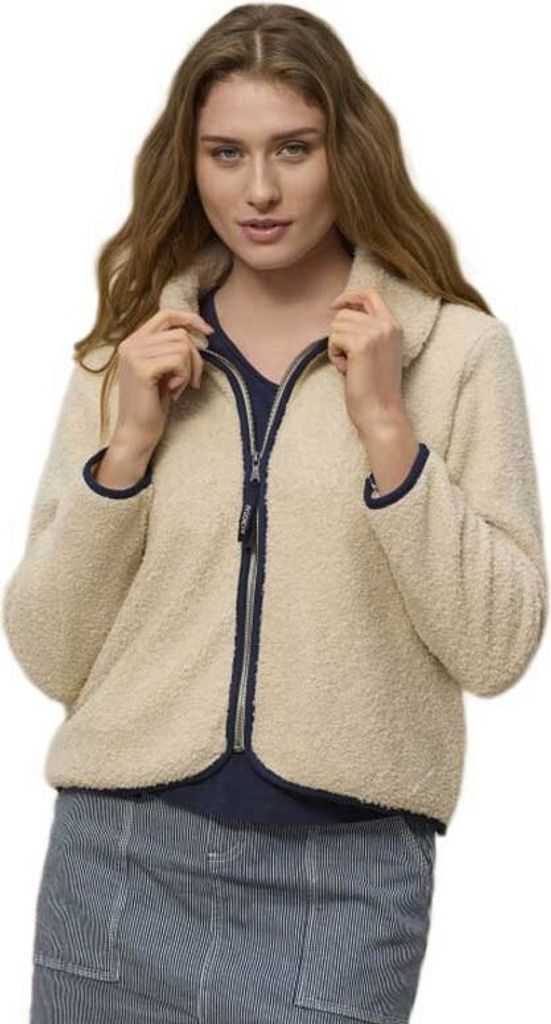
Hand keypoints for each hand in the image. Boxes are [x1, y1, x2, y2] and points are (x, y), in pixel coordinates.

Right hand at [112, 308, 213, 454]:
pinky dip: (183, 377)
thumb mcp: (162, 370)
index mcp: (133, 341)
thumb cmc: (152, 404)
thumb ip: (170, 349)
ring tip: (176, 388)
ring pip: (182, 347)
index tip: (208, 332)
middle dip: (195, 358)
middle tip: (192, 381)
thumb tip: (200, 332)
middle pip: (180, 334)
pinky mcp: (142, 369)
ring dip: (188, 370)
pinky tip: (172, 392)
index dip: (190, 319)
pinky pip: (178, 361)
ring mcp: (133, 355)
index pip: (166, 315)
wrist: (136, 432)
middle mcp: (130, 344)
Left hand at [328, 285, 405, 433]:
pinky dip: (334, 356)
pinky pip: (333, 340)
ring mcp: (375, 333)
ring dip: (336, 347)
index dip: (349, 296)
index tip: (335, 305)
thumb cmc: (374, 388)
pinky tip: (347, 371)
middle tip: (350, 360)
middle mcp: (386, 325)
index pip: (370, 294)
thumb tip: (339, 315)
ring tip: (351, 367)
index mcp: (394, 325)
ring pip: (336, 326)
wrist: (381, 411)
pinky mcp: (361, 344)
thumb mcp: (377, 351)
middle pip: (345, 313)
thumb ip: (366, 331)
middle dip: (339, 335)